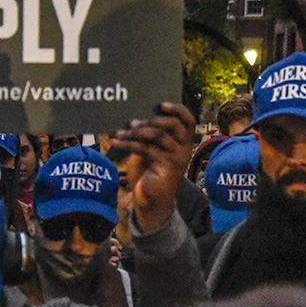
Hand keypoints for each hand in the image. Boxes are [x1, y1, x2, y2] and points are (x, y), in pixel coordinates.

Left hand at [110, 103, 195, 233]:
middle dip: (151, 120)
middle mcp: (184, 148)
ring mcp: (178, 157)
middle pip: (172, 124)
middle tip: (133, 122)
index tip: (161, 104)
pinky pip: (147, 148)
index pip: (188, 120)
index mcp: (183, 141)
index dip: (177, 109)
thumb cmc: (149, 174)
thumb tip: (128, 118)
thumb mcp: (147, 151)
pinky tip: (117, 142)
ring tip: (121, 132)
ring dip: (136, 131)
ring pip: (158, 135)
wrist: (152, 202)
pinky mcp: (168, 167)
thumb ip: (144, 135)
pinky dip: (129, 143)